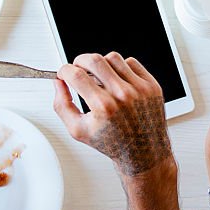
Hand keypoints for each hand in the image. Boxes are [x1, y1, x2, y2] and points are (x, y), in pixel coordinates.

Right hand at [53, 52, 171, 176]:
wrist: (143, 152)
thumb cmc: (112, 143)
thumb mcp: (78, 130)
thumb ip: (62, 105)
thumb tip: (58, 83)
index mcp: (104, 107)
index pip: (76, 75)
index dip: (64, 70)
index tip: (63, 73)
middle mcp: (123, 95)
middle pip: (94, 60)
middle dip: (80, 61)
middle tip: (78, 69)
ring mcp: (140, 89)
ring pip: (113, 58)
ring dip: (101, 64)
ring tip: (99, 78)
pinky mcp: (151, 85)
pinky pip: (131, 63)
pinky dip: (121, 68)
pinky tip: (117, 81)